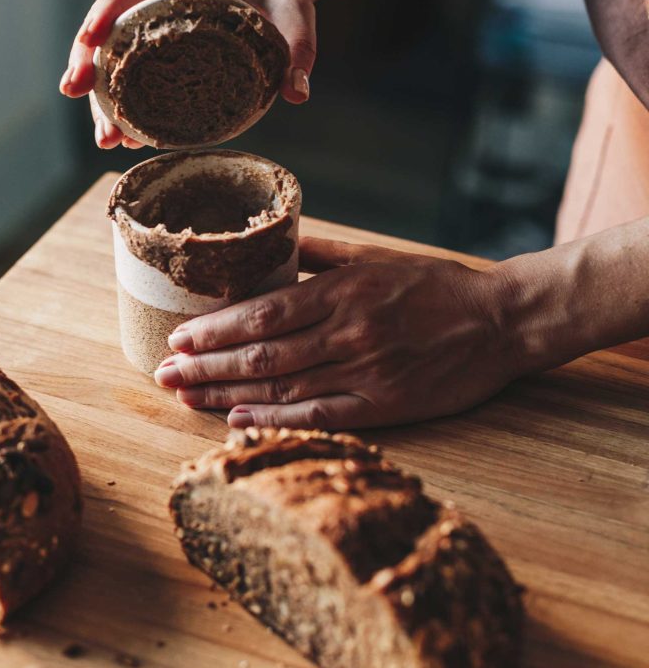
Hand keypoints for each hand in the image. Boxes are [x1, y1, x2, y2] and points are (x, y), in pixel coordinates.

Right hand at [59, 0, 314, 148]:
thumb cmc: (286, 3)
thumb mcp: (298, 23)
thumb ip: (299, 54)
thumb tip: (297, 94)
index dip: (107, 9)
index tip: (89, 39)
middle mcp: (165, 5)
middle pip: (112, 29)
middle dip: (87, 61)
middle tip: (73, 93)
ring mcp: (161, 33)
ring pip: (118, 61)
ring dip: (103, 99)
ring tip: (106, 140)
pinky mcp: (168, 59)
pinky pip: (138, 80)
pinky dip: (129, 109)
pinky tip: (127, 140)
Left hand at [153, 237, 518, 429]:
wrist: (503, 321)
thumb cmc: (439, 285)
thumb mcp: (379, 257)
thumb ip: (323, 257)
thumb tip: (275, 246)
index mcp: (343, 291)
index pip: (262, 313)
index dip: (214, 329)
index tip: (178, 337)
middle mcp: (347, 331)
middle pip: (260, 353)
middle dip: (205, 365)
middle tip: (164, 374)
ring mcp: (365, 370)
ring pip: (281, 386)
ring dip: (226, 394)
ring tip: (185, 398)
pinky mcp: (384, 404)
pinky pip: (319, 415)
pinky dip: (274, 419)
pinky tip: (238, 420)